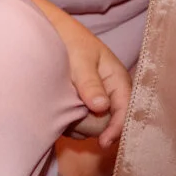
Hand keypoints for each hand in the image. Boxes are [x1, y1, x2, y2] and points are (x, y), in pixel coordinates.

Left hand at [35, 2, 131, 146]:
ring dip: (77, 123)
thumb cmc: (68, 41)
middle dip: (90, 124)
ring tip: (60, 104)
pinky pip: (80, 126)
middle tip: (67, 110)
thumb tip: (101, 107)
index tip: (103, 142)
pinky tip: (58, 109)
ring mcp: (97, 102)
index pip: (126, 110)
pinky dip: (70, 123)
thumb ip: (89, 83)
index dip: (117, 128)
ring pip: (93, 128)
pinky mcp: (84, 108)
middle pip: (108, 123)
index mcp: (117, 79)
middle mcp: (111, 94)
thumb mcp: (80, 59)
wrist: (49, 33)